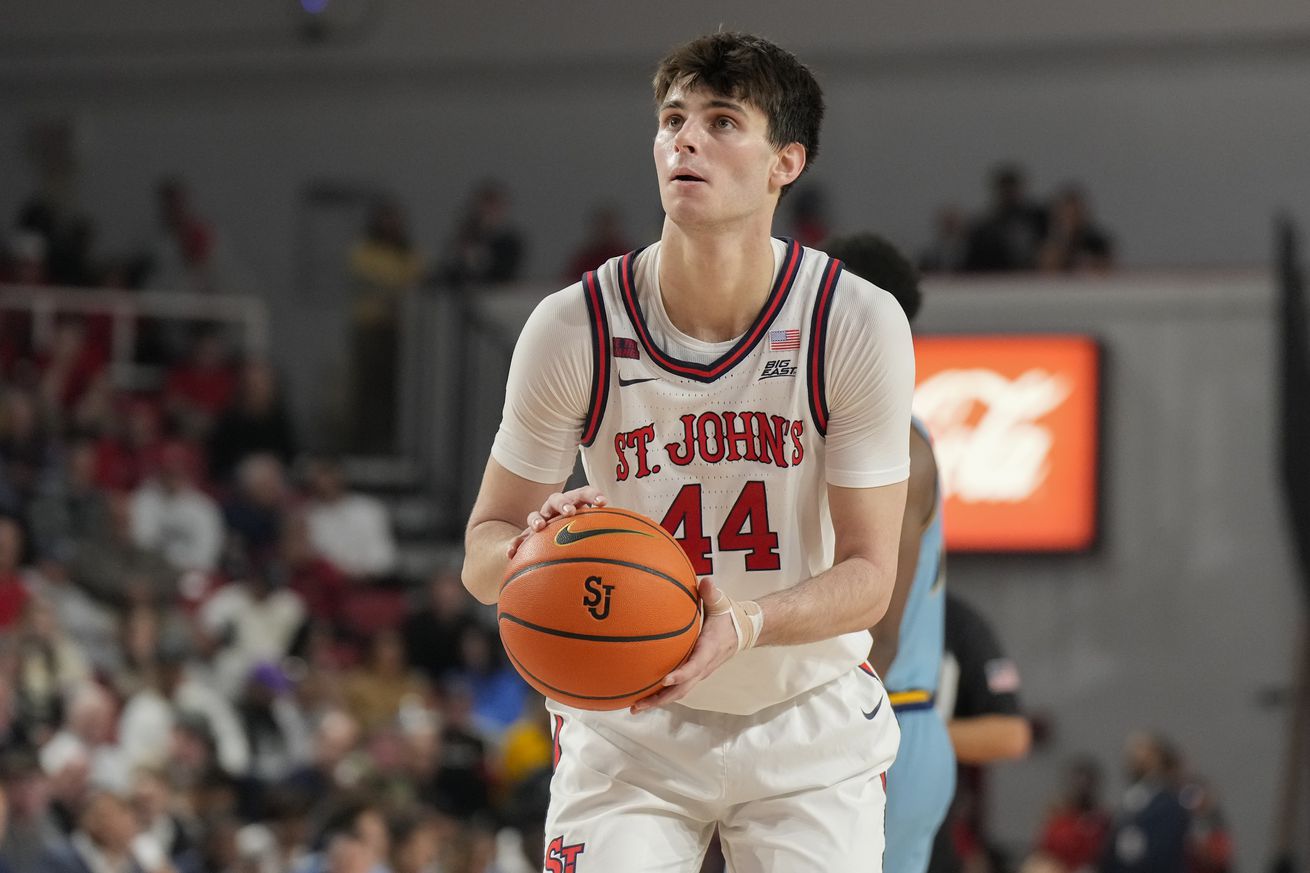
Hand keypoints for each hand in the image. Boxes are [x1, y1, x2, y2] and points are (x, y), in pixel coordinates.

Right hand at [506, 485, 607, 558]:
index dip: (593, 496)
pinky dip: (514, 545)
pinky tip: (512, 554)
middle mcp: (555, 509)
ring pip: (534, 514)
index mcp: (574, 504)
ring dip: (536, 519)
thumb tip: (648, 528)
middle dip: (564, 504)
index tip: (603, 503)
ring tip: (539, 528)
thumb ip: (613, 529)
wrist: (547, 537)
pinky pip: (518, 539)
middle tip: (571, 512)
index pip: (584, 494)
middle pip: (557, 499)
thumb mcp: (594, 528)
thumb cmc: (577, 531)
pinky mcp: (526, 536)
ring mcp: (540, 521)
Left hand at [630, 578, 737, 712]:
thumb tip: (706, 581)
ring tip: (634, 706)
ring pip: (679, 692)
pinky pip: (678, 687)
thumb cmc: (729, 616)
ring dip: (658, 701)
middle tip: (637, 705)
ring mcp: (699, 672)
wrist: (743, 632)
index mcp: (709, 649)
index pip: (695, 666)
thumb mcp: (722, 604)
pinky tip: (642, 693)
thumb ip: (712, 594)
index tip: (664, 679)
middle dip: (660, 698)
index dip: (681, 674)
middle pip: (682, 689)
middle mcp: (704, 666)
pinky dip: (661, 693)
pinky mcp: (694, 673)